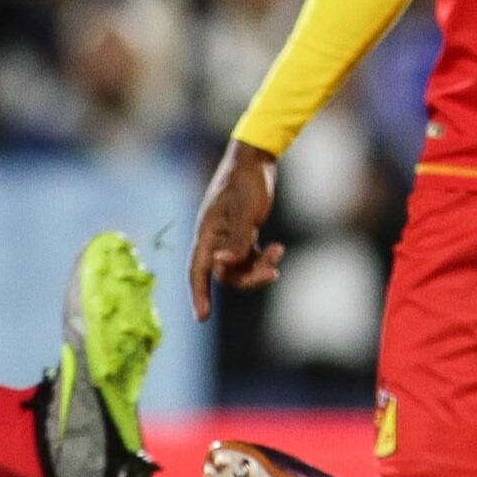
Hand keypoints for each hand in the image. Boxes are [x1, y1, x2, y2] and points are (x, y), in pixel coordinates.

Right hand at [187, 141, 281, 319]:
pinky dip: (263, 258)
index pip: (198, 270)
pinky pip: (250, 257)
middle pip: (225, 274)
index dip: (199, 294)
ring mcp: (229, 236)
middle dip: (248, 278)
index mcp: (208, 232)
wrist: (256, 159)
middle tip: (273, 273)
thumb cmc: (247, 181)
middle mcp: (215, 238)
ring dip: (259, 268)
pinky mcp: (244, 232)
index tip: (202, 318)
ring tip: (278, 254)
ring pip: (240, 267)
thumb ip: (238, 239)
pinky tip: (278, 250)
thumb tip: (224, 265)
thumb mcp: (246, 211)